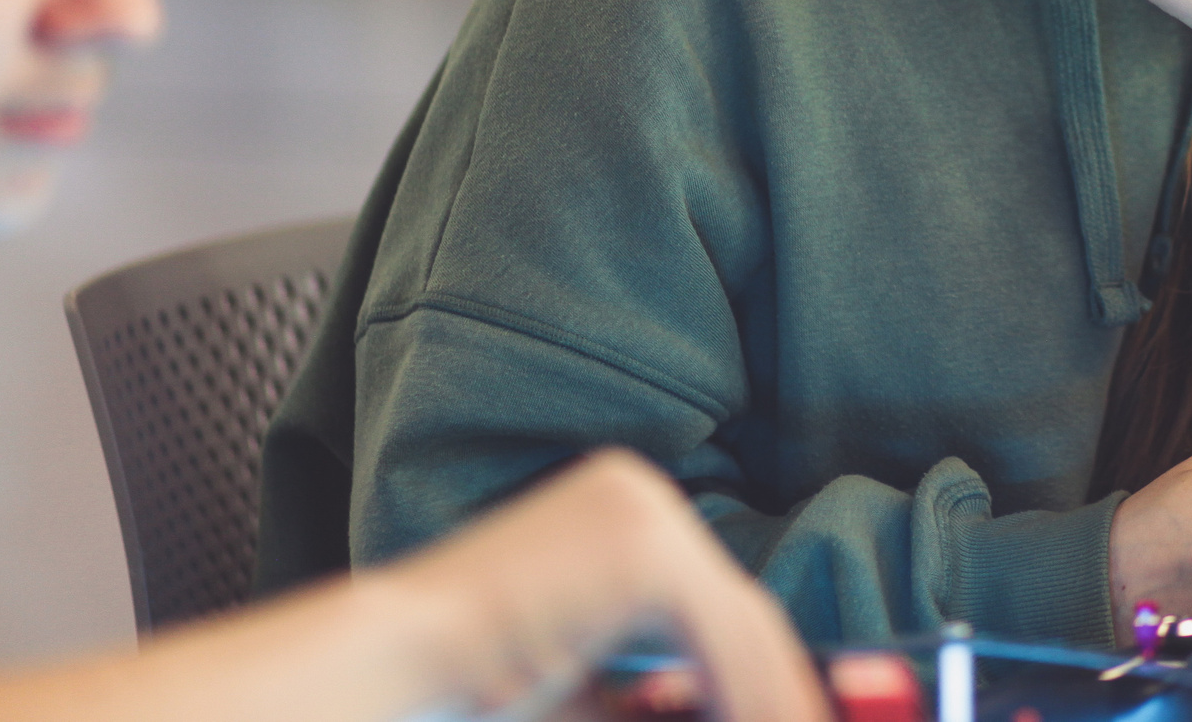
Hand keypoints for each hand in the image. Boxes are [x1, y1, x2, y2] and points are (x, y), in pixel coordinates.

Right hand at [388, 449, 826, 721]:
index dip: (767, 675)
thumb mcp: (593, 688)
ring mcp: (641, 510)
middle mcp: (638, 492)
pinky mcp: (642, 547)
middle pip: (737, 610)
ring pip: (739, 627)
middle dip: (780, 690)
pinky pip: (721, 637)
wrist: (393, 668)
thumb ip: (662, 695)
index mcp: (620, 513)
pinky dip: (749, 696)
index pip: (717, 604)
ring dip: (771, 701)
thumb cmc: (474, 685)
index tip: (798, 714)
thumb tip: (752, 706)